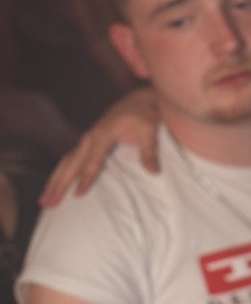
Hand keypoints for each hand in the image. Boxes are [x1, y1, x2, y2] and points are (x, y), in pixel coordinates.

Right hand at [39, 86, 160, 205]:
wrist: (140, 100)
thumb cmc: (145, 115)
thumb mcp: (149, 130)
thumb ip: (149, 151)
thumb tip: (153, 171)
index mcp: (102, 134)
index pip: (92, 161)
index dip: (85, 178)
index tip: (78, 195)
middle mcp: (90, 137)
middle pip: (70, 163)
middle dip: (58, 184)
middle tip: (48, 203)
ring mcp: (87, 139)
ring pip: (66, 162)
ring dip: (54, 181)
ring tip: (45, 200)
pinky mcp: (88, 142)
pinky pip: (70, 160)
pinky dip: (61, 174)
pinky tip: (55, 187)